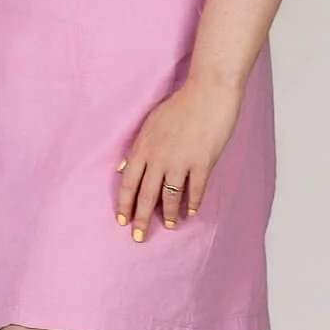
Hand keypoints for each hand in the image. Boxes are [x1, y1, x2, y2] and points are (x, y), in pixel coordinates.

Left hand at [117, 76, 243, 239]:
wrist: (208, 93)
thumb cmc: (179, 106)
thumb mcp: (149, 124)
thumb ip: (137, 148)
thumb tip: (121, 168)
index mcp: (142, 148)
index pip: (127, 182)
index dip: (123, 203)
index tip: (121, 220)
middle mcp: (158, 157)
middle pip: (145, 194)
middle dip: (140, 218)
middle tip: (138, 237)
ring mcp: (180, 161)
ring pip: (170, 196)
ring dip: (168, 214)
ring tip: (168, 226)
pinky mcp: (203, 162)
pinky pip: (195, 189)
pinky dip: (193, 203)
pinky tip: (191, 213)